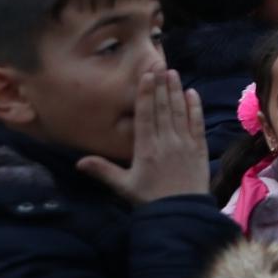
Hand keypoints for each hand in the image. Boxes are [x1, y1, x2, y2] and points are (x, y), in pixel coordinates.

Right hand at [77, 69, 209, 203]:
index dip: (146, 94)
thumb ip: (103, 171)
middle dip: (161, 86)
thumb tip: (78, 161)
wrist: (181, 212)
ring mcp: (185, 144)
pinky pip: (197, 124)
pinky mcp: (200, 148)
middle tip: (160, 65)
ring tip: (173, 73)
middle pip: (163, 109)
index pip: (146, 115)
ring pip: (179, 112)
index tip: (146, 75)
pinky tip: (192, 93)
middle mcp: (166, 142)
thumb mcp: (123, 186)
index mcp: (146, 149)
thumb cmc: (150, 199)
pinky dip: (195, 107)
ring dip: (176, 91)